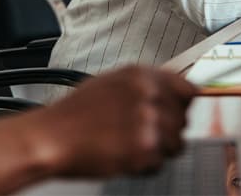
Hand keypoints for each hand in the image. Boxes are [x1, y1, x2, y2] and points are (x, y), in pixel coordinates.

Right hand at [34, 66, 195, 176]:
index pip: (187, 88)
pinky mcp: (143, 150)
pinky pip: (159, 164)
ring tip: (132, 146)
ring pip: (176, 144)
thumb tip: (169, 91)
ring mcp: (147, 122)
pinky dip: (145, 166)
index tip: (178, 112)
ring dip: (158, 150)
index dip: (183, 104)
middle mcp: (147, 95)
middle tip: (145, 135)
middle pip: (183, 119)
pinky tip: (124, 156)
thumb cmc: (74, 113)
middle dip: (169, 130)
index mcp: (140, 75)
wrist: (52, 137)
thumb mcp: (110, 83)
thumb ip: (142, 85)